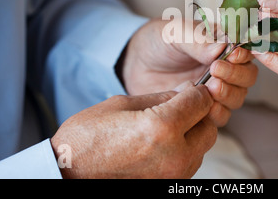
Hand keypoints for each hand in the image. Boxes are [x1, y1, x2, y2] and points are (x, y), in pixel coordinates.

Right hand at [51, 84, 216, 178]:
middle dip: (198, 114)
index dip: (197, 91)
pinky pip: (190, 163)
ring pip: (202, 147)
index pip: (201, 101)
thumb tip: (187, 91)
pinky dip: (184, 150)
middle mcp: (175, 156)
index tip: (188, 90)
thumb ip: (162, 97)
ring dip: (192, 133)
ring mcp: (174, 176)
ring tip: (167, 127)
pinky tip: (162, 144)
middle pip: (209, 127)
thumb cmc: (88, 138)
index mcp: (162, 128)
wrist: (68, 174)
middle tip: (180, 107)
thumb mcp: (124, 104)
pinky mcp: (169, 186)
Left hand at [119, 19, 257, 126]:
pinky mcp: (203, 108)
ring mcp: (215, 89)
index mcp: (223, 43)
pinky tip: (205, 107)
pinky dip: (217, 113)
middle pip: (247, 76)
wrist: (134, 64)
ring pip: (237, 97)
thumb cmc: (158, 41)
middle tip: (214, 71)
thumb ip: (198, 39)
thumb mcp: (175, 32)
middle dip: (235, 75)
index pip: (246, 50)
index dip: (243, 55)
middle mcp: (225, 67)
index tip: (231, 55)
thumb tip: (222, 48)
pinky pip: (221, 116)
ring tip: (209, 88)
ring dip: (228, 95)